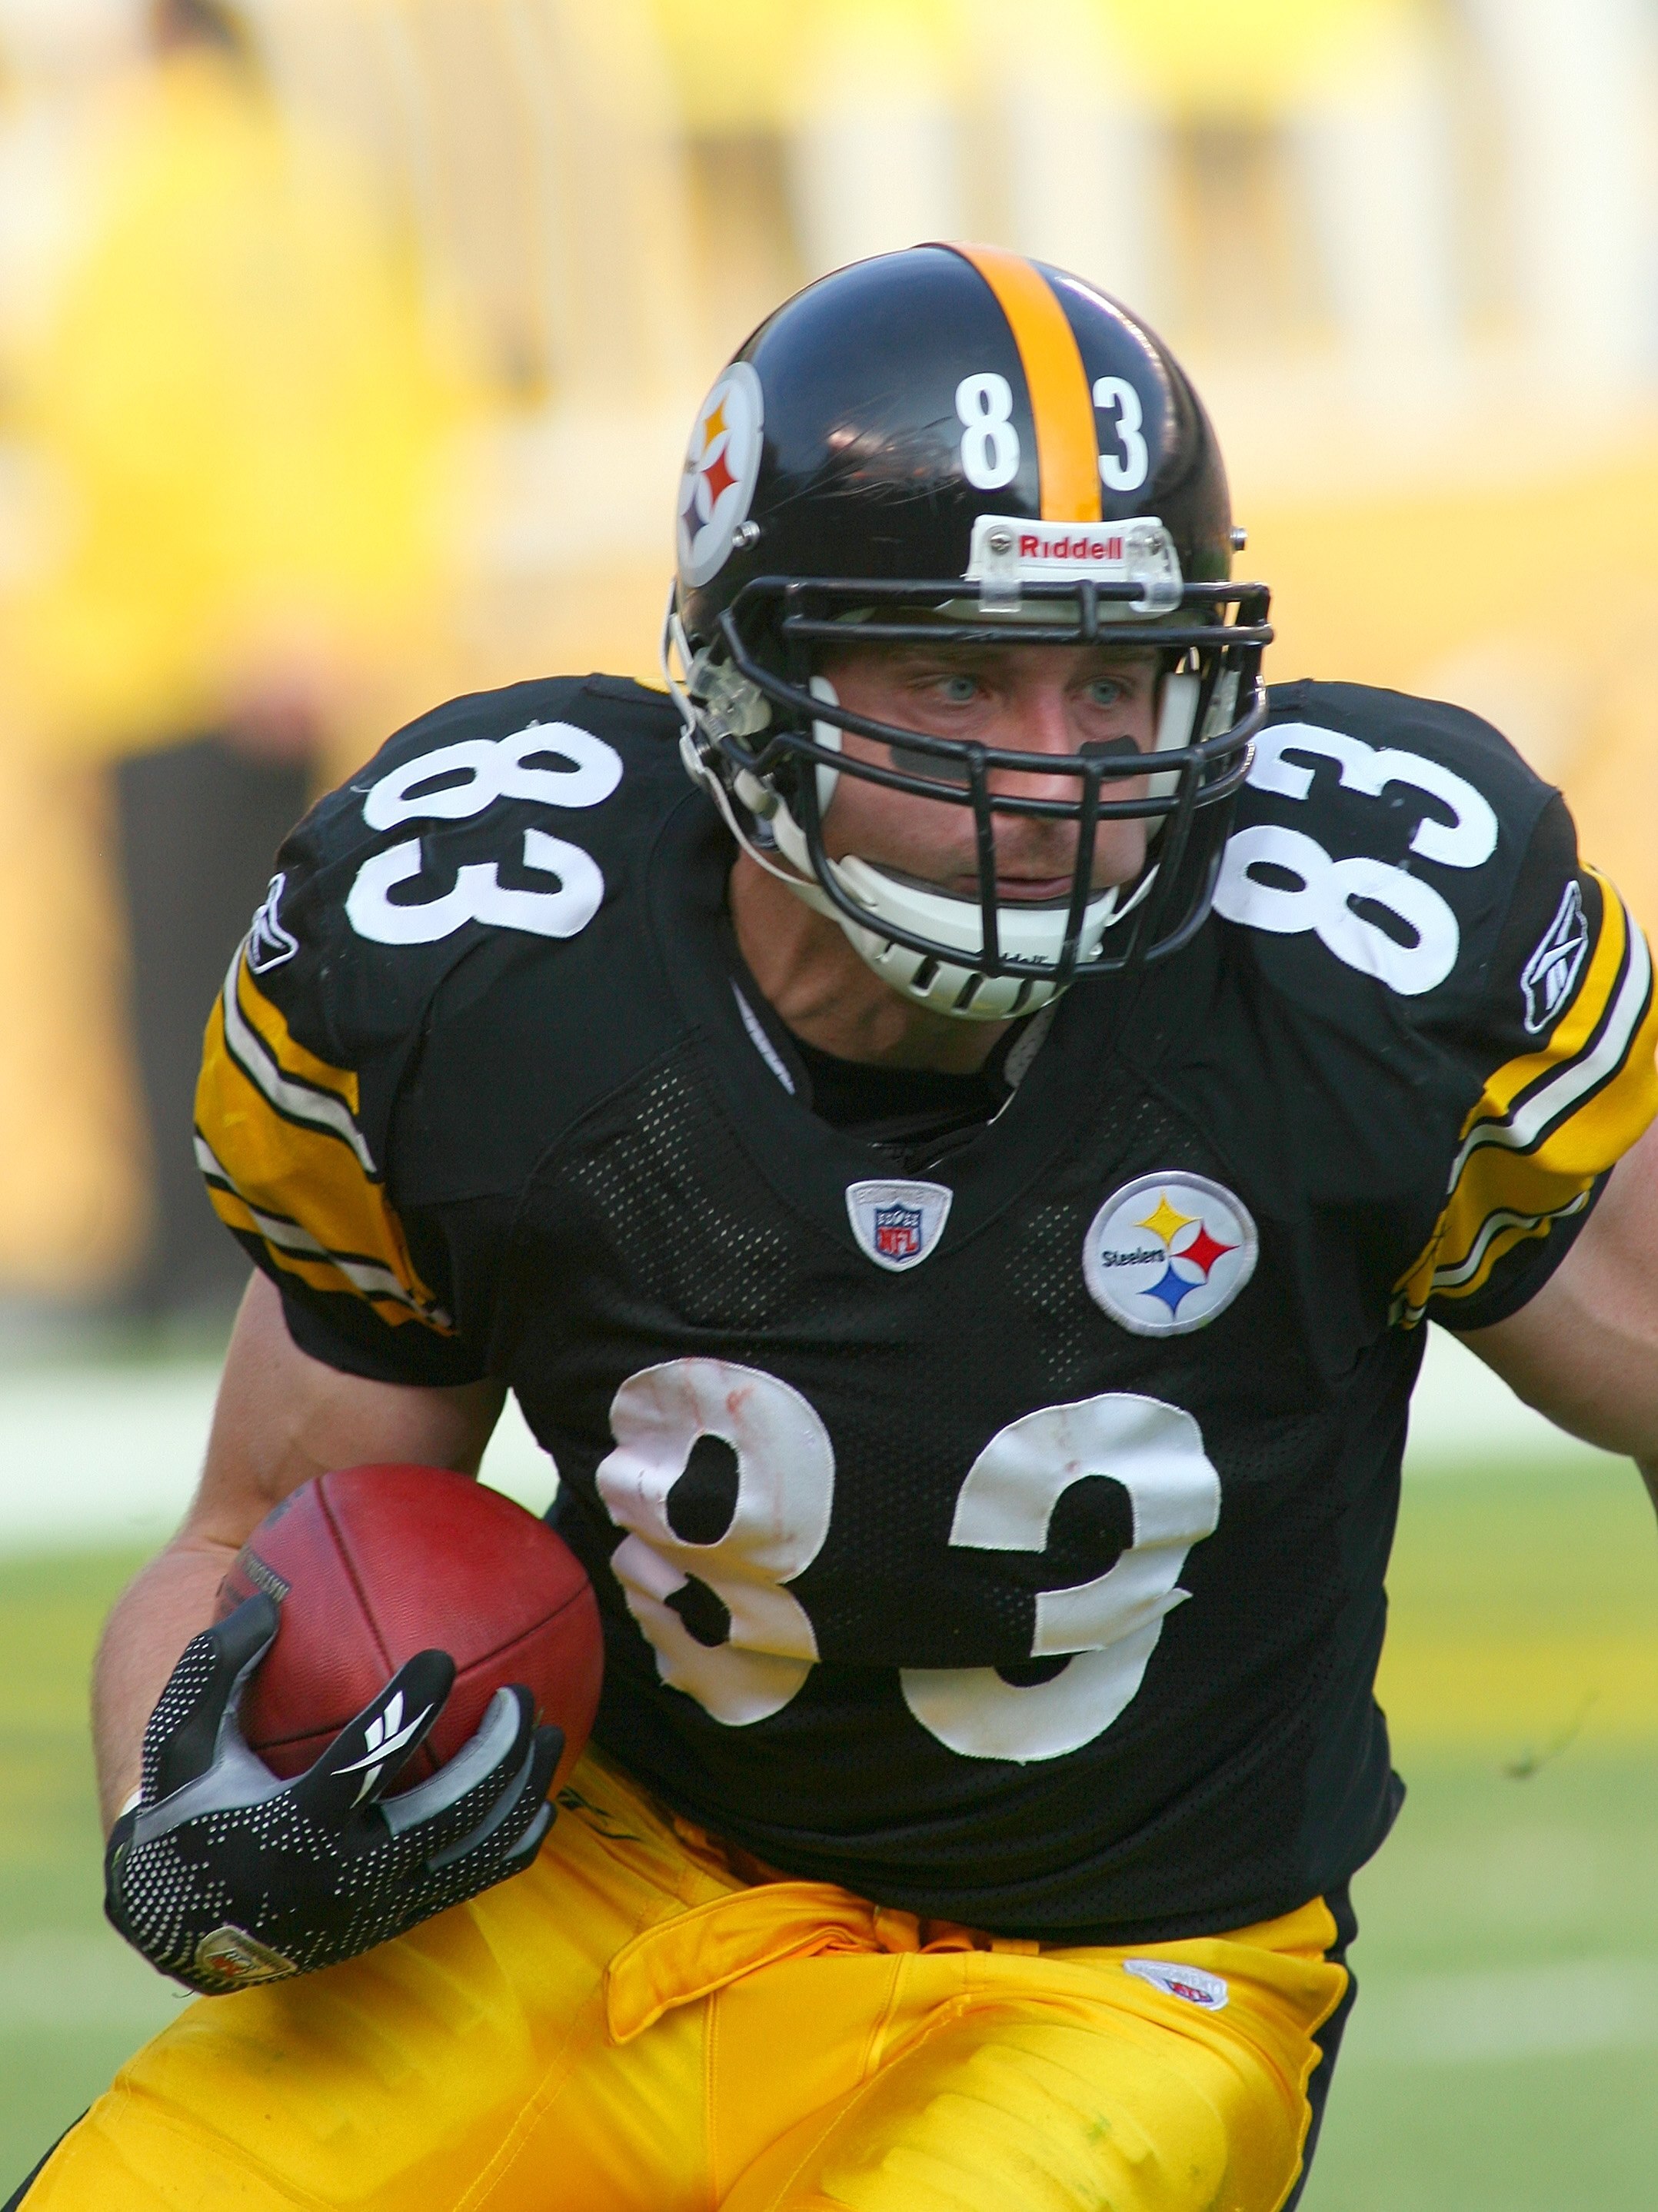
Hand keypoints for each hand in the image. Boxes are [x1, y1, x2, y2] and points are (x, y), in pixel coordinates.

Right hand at [105, 1594, 562, 1993]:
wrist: (186, 1925)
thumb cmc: (188, 1808)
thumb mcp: (181, 1740)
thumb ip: (217, 1670)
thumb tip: (266, 1603)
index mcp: (296, 1826)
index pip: (366, 1764)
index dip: (408, 1712)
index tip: (441, 1657)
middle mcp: (347, 1874)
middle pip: (445, 1814)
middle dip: (493, 1755)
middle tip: (520, 1695)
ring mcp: (381, 1905)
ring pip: (475, 1853)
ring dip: (521, 1793)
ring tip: (551, 1731)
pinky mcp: (400, 1919)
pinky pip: (475, 1879)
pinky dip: (515, 1838)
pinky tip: (543, 1793)